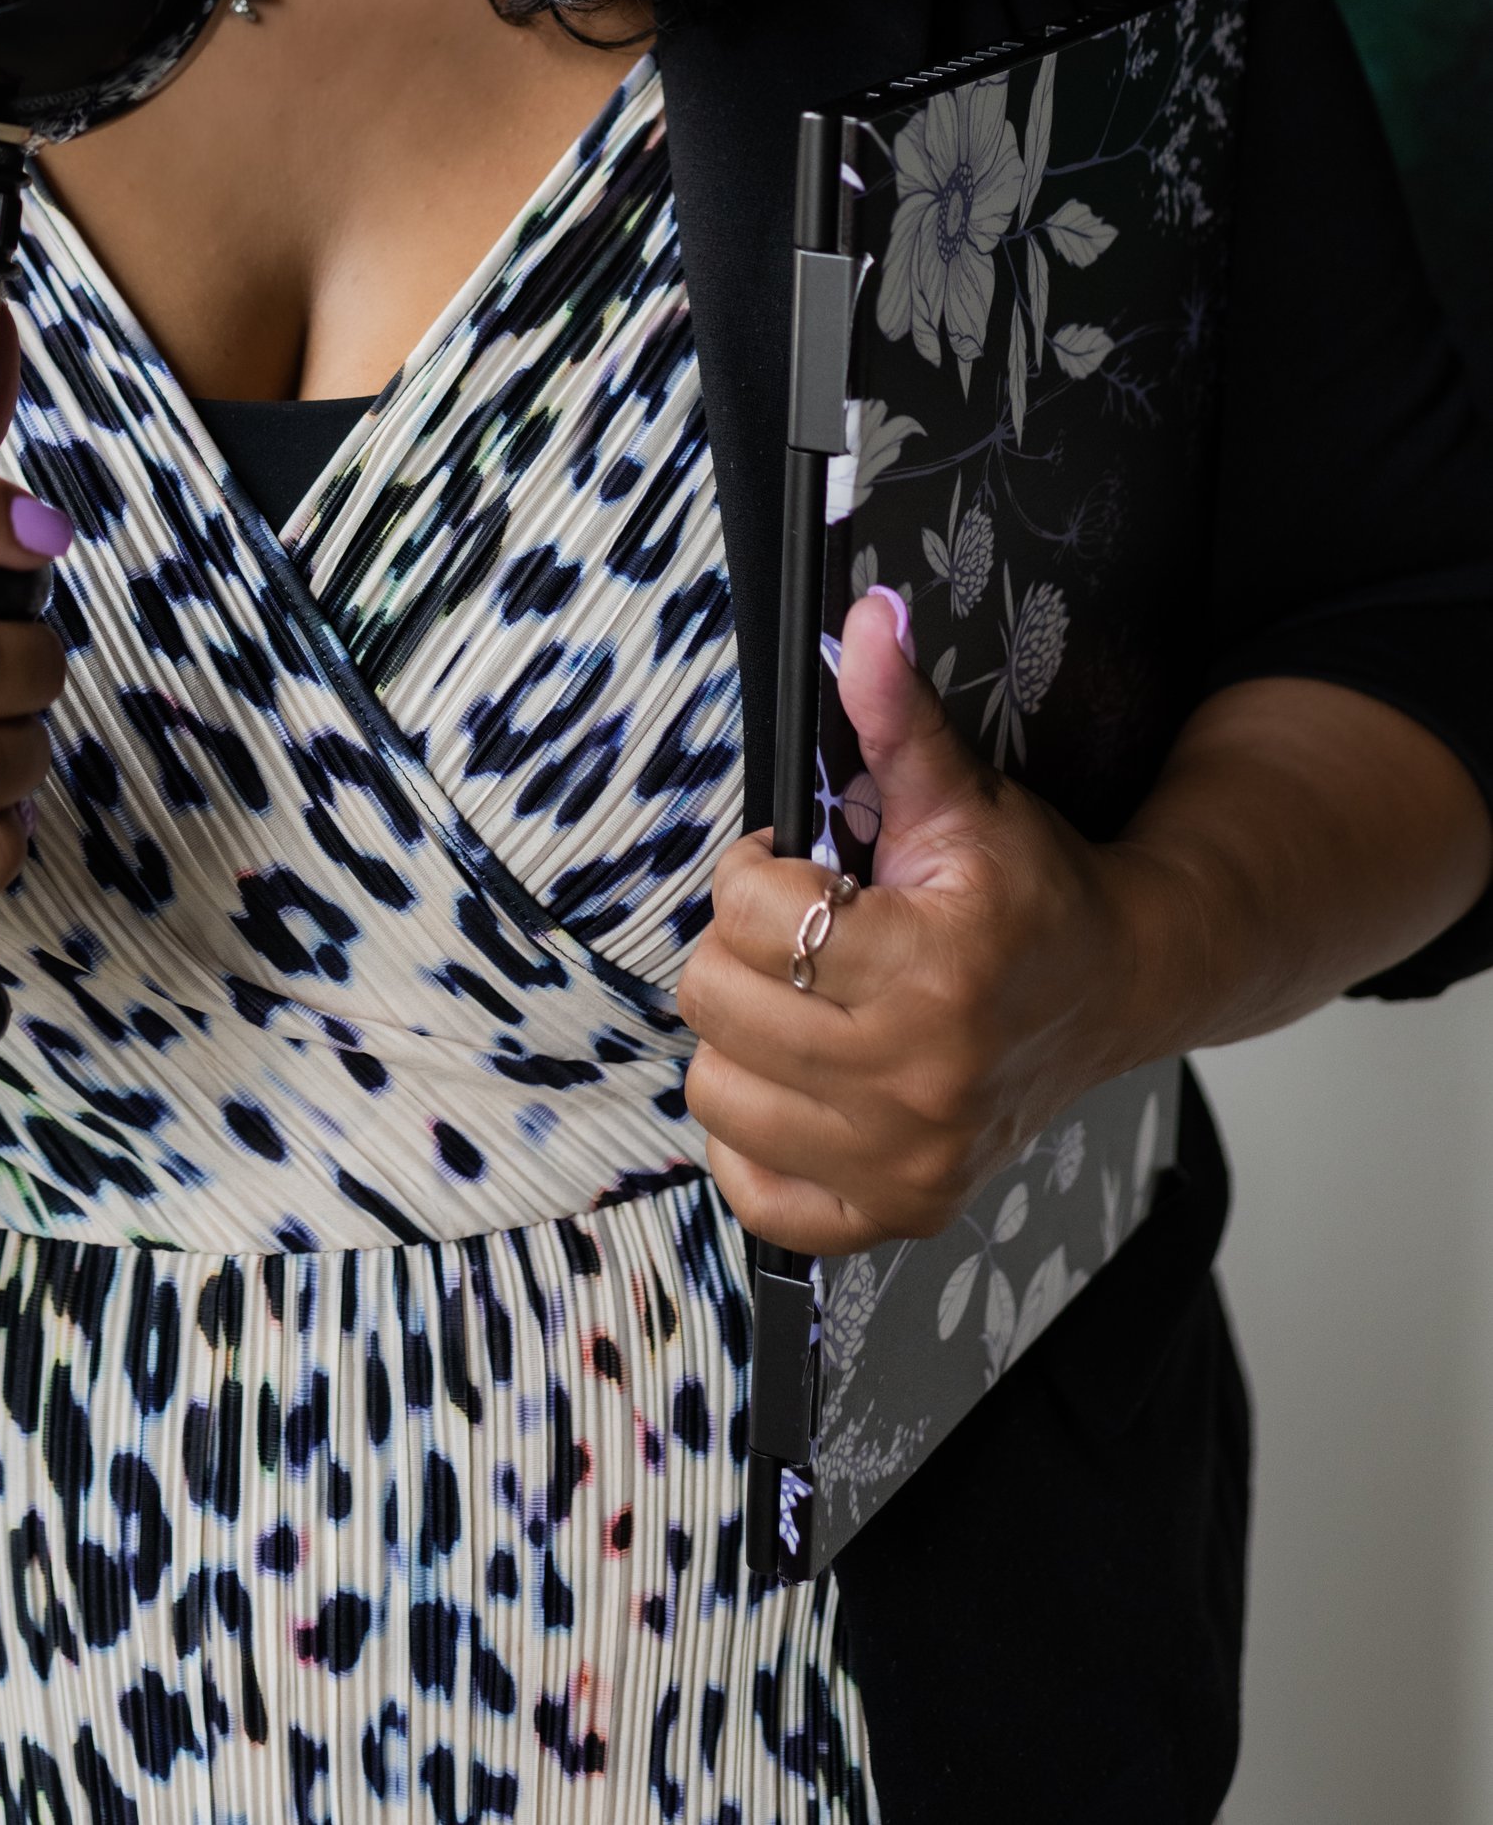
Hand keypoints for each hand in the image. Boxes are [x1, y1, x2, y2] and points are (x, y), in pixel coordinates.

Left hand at [678, 591, 1131, 1254]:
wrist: (1114, 989)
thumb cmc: (1026, 892)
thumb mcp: (962, 795)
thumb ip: (897, 714)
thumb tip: (863, 618)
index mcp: (936, 968)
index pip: (751, 910)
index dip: (757, 870)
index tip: (801, 866)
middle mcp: (921, 1080)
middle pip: (717, 999)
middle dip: (743, 947)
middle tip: (801, 935)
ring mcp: (908, 1161)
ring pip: (716, 1088)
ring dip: (743, 1037)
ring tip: (806, 1002)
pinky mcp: (896, 1213)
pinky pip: (753, 1189)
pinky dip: (757, 1135)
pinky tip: (807, 1081)